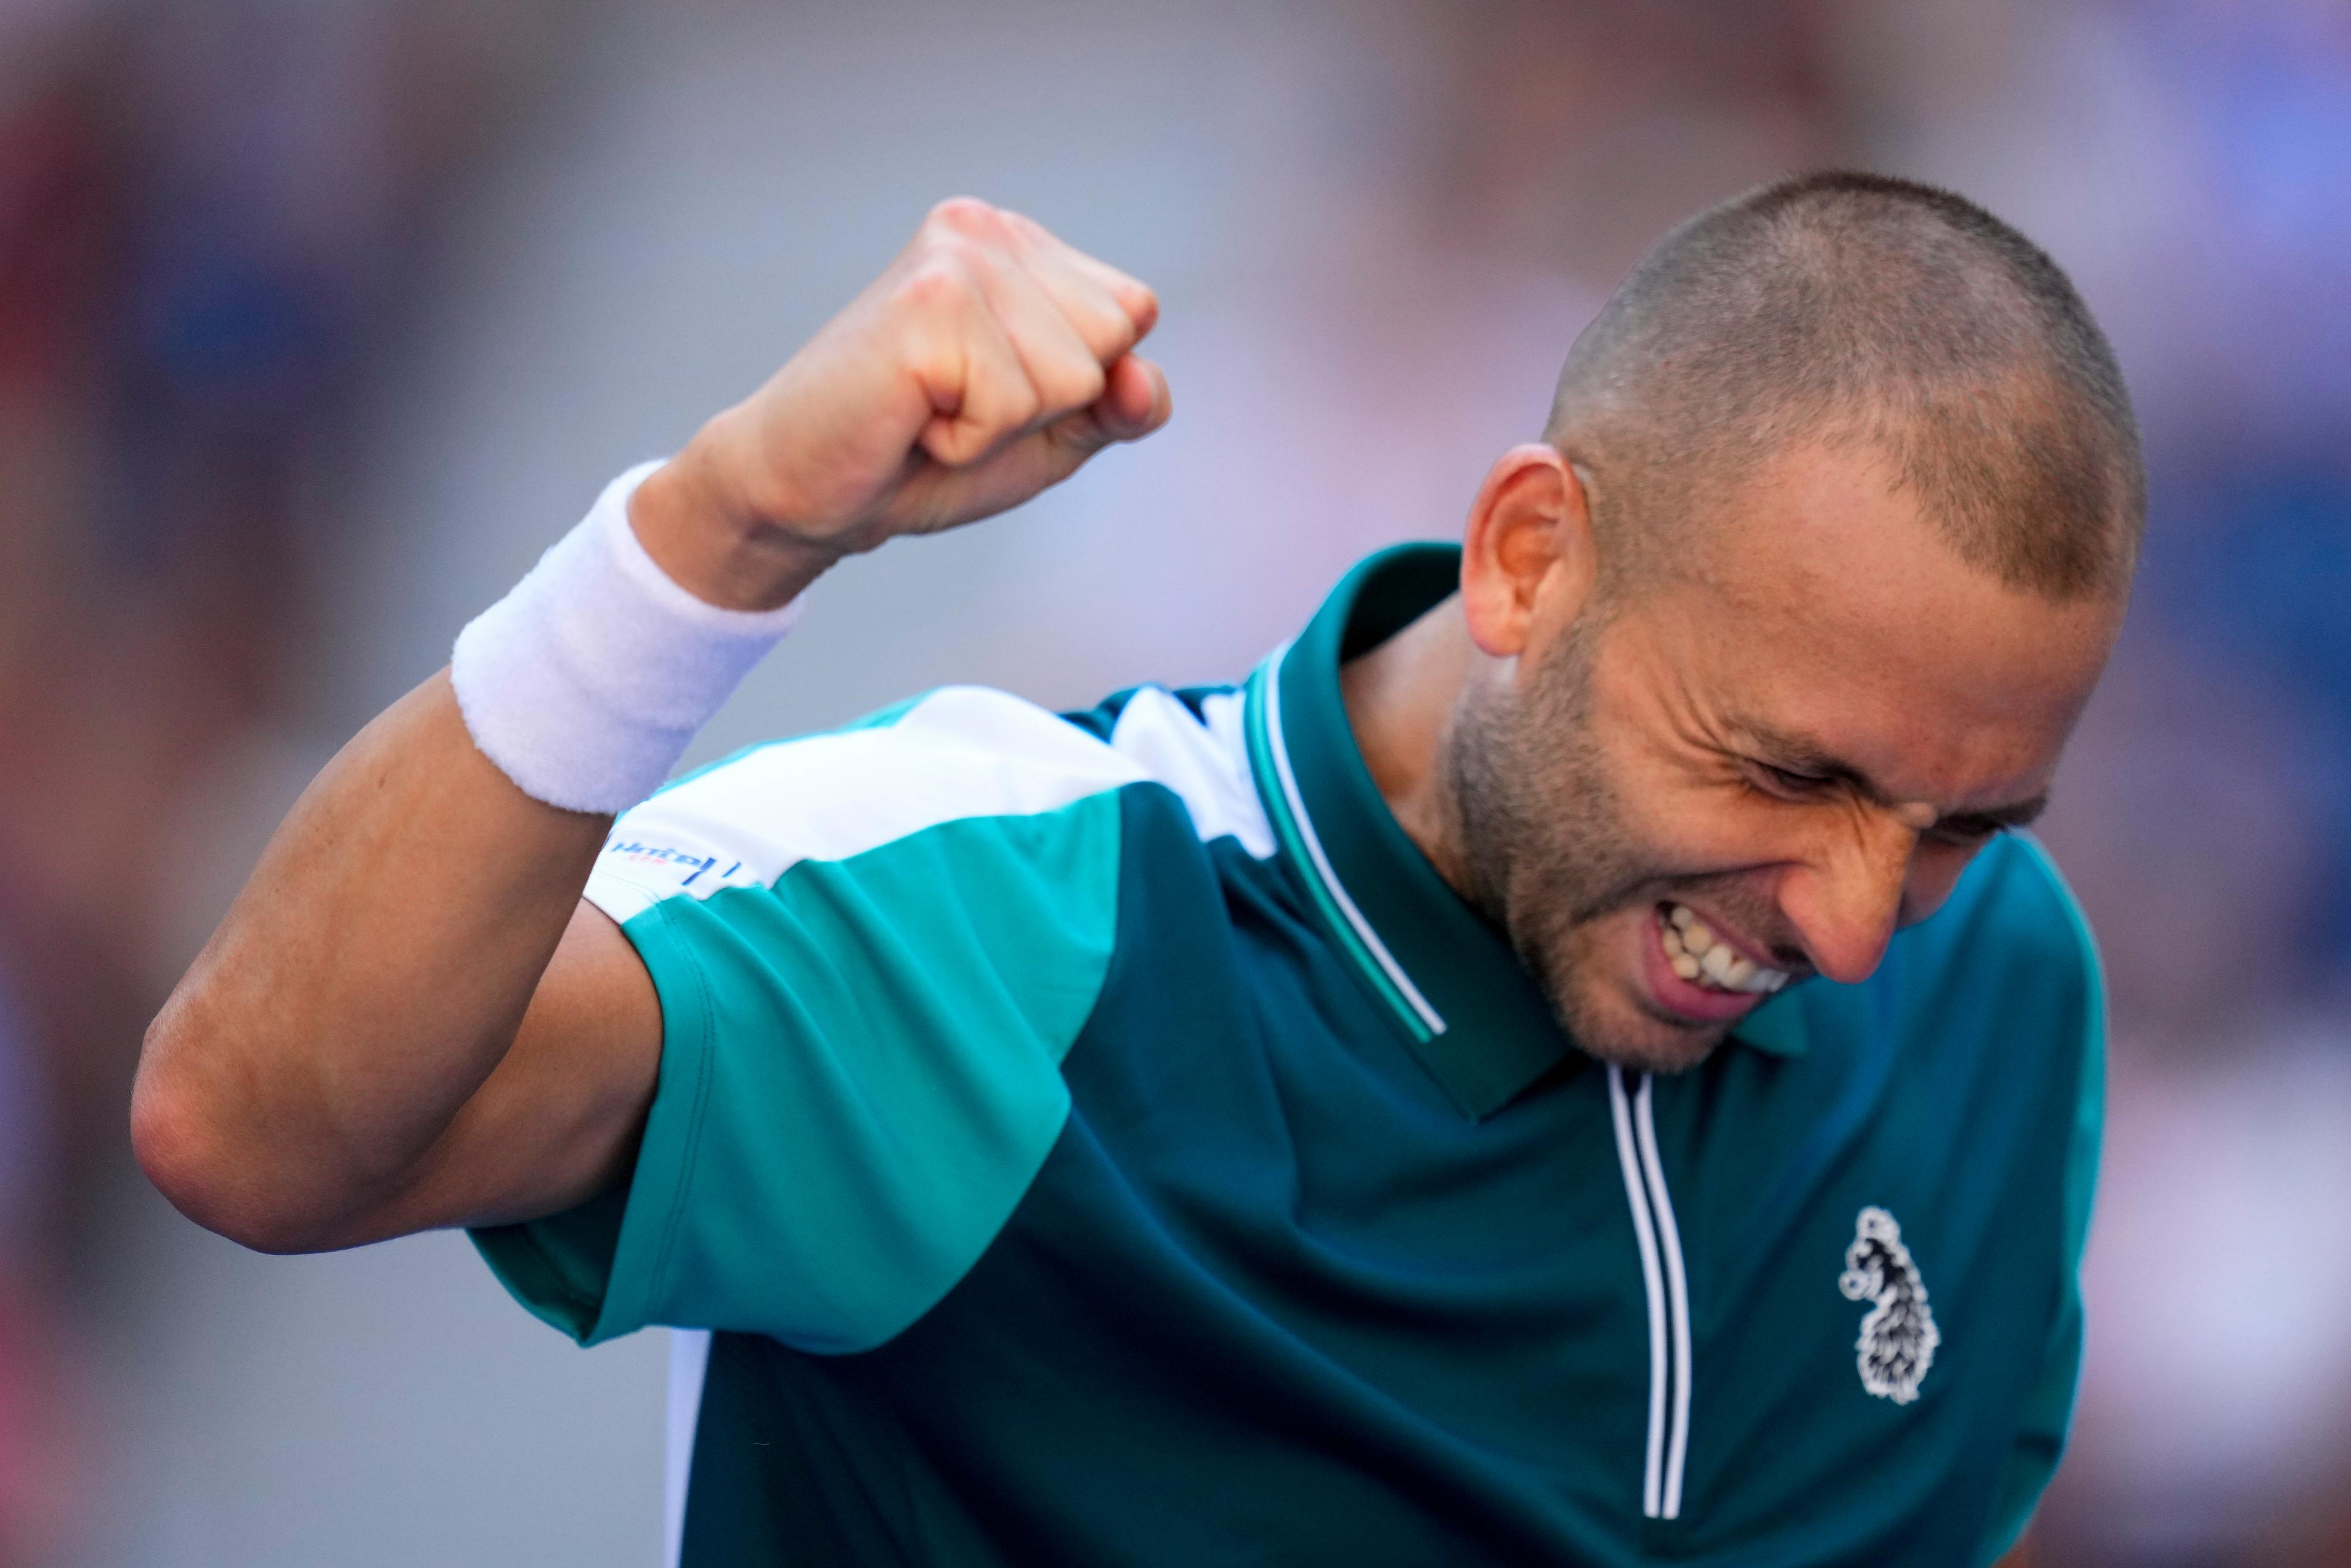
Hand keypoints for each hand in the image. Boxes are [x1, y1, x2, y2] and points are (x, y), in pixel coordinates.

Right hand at [634, 197, 1170, 609]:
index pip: (1131, 313)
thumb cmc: (922, 458)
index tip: (991, 391)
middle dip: (1044, 403)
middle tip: (954, 406)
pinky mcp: (928, 305)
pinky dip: (967, 440)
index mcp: (1018, 242)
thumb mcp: (1052, 435)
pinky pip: (1014, 404)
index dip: (1078, 386)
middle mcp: (986, 229)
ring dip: (1004, 425)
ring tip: (931, 410)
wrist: (804, 493)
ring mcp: (956, 259)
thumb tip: (1138, 378)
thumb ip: (1121, 406)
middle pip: (1110, 342)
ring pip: (1072, 377)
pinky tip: (911, 418)